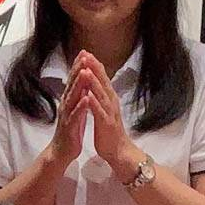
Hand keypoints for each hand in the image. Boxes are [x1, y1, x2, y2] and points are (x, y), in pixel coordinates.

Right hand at [48, 54, 90, 166]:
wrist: (61, 152)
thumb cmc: (70, 132)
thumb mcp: (75, 111)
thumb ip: (78, 97)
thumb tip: (83, 83)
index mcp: (69, 101)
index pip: (74, 80)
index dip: (78, 66)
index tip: (84, 53)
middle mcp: (66, 105)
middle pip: (72, 84)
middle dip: (78, 69)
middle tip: (84, 55)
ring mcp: (67, 115)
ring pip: (73, 97)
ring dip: (79, 84)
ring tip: (85, 72)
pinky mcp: (69, 127)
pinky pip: (76, 115)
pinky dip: (81, 106)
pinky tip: (87, 98)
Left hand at [77, 53, 141, 175]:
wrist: (117, 151)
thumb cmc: (109, 131)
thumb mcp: (104, 110)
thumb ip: (101, 97)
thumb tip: (96, 84)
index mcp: (109, 99)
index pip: (102, 78)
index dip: (94, 65)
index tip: (86, 52)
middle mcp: (111, 103)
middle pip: (102, 82)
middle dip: (94, 67)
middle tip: (86, 53)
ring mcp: (109, 113)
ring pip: (101, 94)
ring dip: (94, 82)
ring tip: (86, 70)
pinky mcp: (106, 124)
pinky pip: (99, 112)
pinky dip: (94, 103)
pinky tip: (88, 95)